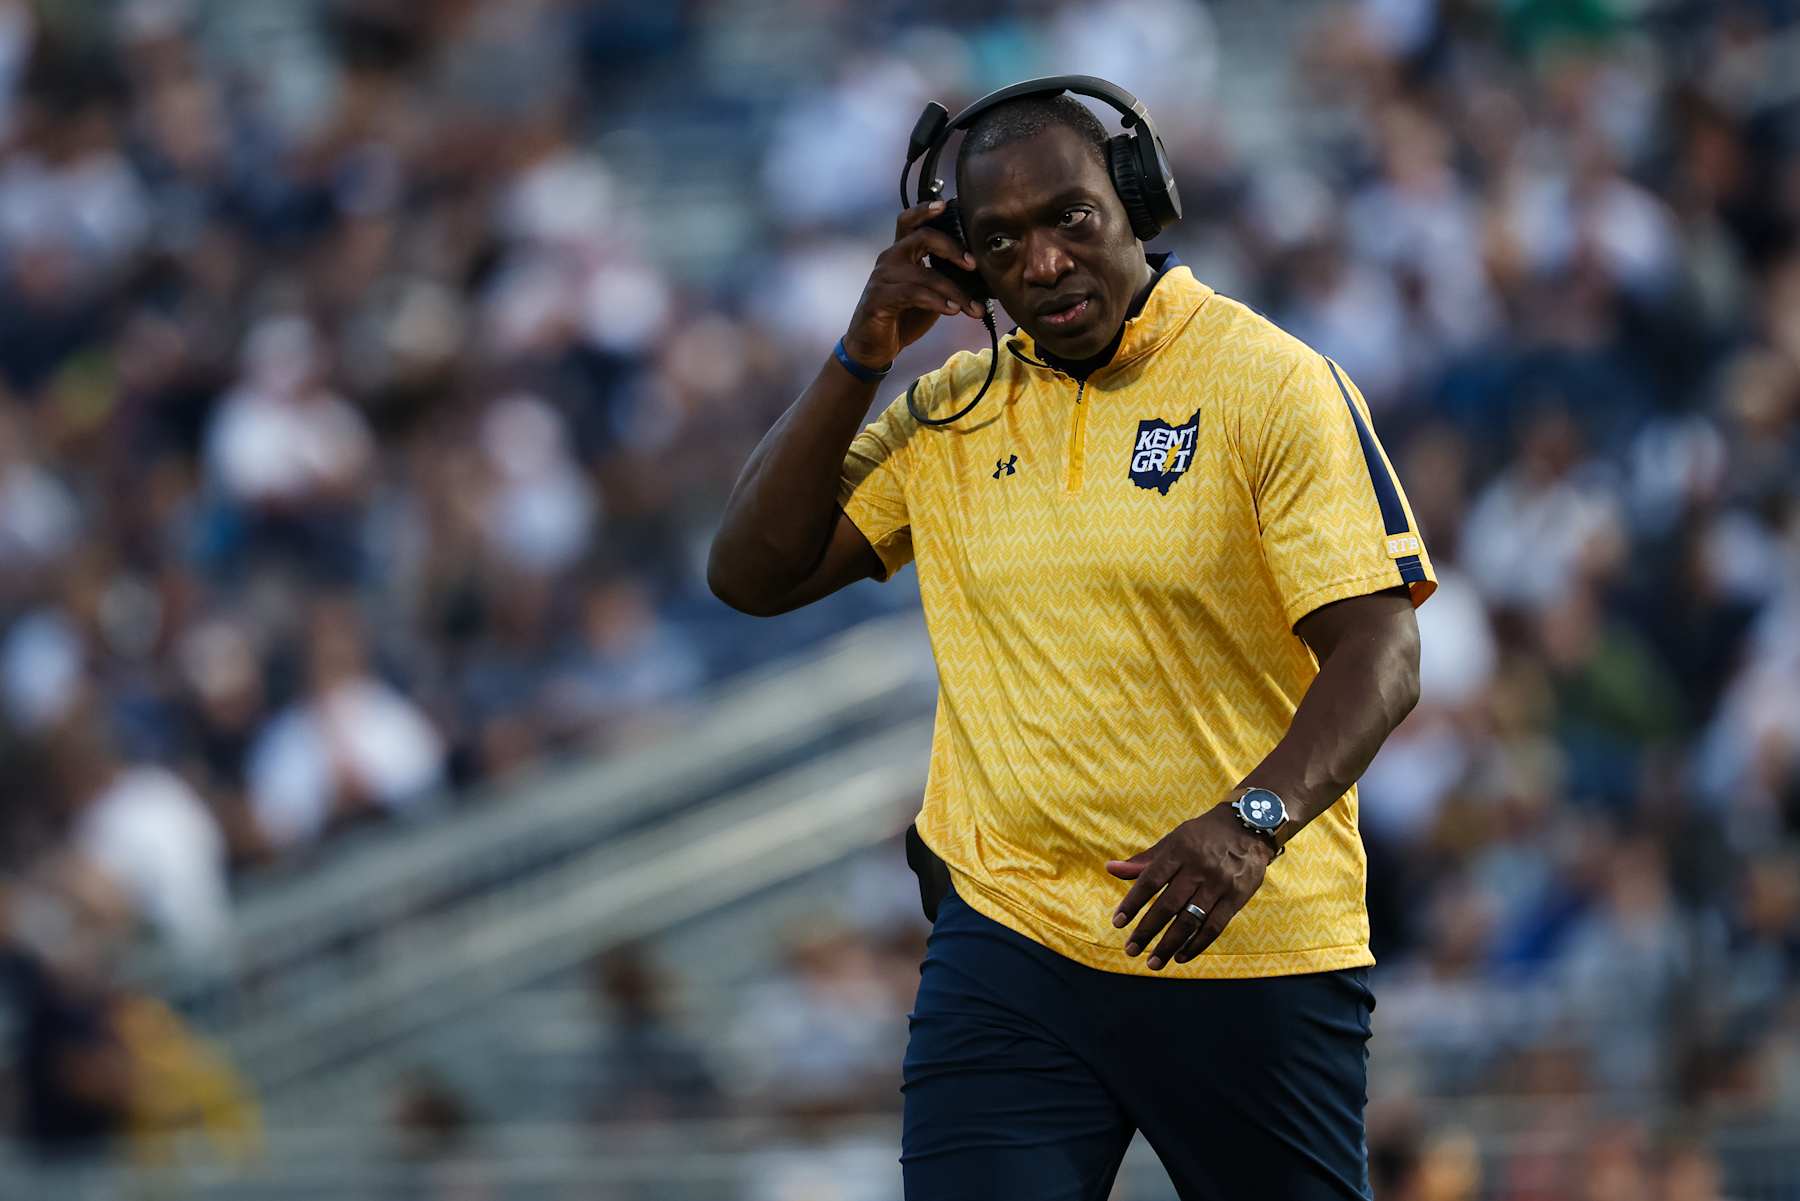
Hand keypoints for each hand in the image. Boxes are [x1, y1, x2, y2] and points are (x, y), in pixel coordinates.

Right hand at [840, 200, 982, 370]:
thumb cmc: (904, 316)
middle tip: (974, 264)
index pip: (910, 221)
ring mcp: (882, 278)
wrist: (875, 346)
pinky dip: (936, 302)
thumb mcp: (931, 293)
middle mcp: (890, 259)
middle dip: (952, 248)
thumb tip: (983, 275)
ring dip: (953, 291)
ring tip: (972, 307)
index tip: (947, 204)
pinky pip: (913, 294)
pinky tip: (952, 310)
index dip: (926, 209)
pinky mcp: (878, 299)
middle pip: (921, 237)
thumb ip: (948, 279)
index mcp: (902, 252)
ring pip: (924, 273)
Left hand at [1106, 801, 1274, 969]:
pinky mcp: (1236, 898)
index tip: (1117, 922)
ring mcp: (1218, 884)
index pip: (1150, 881)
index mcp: (1178, 852)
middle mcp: (1198, 869)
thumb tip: (1110, 868)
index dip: (1133, 903)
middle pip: (1168, 906)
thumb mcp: (1173, 841)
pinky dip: (1196, 945)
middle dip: (1147, 931)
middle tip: (1130, 950)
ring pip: (1190, 920)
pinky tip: (1181, 956)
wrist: (1249, 827)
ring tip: (1153, 962)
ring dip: (1169, 945)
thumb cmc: (1203, 836)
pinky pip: (1214, 926)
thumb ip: (1143, 860)